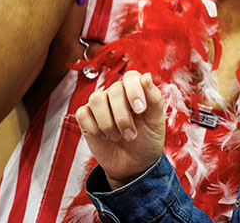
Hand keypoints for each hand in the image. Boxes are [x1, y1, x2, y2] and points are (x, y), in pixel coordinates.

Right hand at [76, 70, 164, 189]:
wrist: (134, 164)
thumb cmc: (148, 139)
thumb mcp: (156, 121)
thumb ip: (154, 97)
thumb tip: (146, 76)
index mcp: (136, 90)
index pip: (131, 76)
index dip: (135, 91)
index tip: (140, 111)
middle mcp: (117, 93)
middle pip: (114, 90)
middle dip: (123, 117)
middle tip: (131, 135)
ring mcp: (101, 104)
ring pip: (96, 99)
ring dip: (108, 123)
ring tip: (118, 137)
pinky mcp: (87, 117)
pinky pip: (83, 113)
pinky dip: (95, 128)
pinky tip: (104, 137)